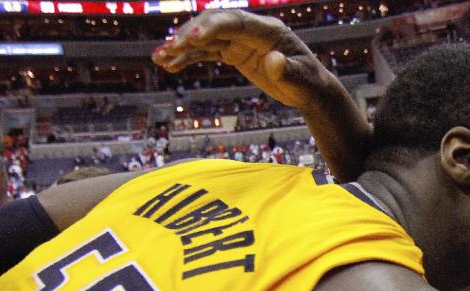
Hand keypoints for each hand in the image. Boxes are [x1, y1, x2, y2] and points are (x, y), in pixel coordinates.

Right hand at [152, 10, 335, 109]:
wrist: (310, 89)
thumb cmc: (310, 84)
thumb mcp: (303, 81)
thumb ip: (288, 72)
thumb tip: (274, 62)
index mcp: (269, 30)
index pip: (235, 22)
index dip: (212, 27)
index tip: (191, 38)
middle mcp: (251, 30)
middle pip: (214, 25)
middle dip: (189, 35)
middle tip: (167, 50)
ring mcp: (241, 40)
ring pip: (206, 38)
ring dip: (182, 47)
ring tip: (159, 58)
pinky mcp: (235, 52)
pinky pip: (207, 52)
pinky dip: (189, 58)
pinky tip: (170, 66)